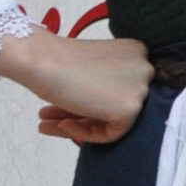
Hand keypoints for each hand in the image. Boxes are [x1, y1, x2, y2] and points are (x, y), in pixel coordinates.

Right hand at [0, 27, 153, 146]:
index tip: (67, 104)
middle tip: (51, 116)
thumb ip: (102, 85)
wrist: (41, 59)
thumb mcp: (88, 70)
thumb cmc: (55, 59)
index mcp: (136, 52)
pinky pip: (110, 133)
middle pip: (114, 103)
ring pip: (111, 119)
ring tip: (46, 124)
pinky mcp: (130, 108)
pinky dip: (85, 133)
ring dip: (77, 124)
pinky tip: (61, 124)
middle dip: (81, 113)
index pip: (118, 87)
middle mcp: (144, 68)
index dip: (90, 99)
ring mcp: (140, 88)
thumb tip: (100, 106)